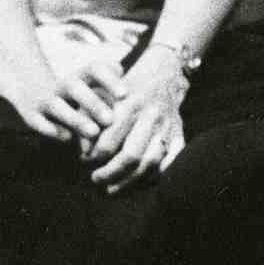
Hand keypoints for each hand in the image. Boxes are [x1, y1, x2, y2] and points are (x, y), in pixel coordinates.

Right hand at [25, 57, 124, 147]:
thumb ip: (116, 90)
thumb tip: (140, 95)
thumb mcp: (98, 88)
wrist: (35, 94)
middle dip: (92, 103)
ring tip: (93, 132)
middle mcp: (63, 85)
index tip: (125, 94)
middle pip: (75, 87)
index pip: (95, 69)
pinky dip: (51, 129)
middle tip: (110, 119)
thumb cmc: (81, 95)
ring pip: (56, 105)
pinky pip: (37, 121)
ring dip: (75, 118)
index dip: (109, 80)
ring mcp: (45, 100)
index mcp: (82, 76)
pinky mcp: (31, 116)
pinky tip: (67, 138)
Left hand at [81, 45, 187, 189]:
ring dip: (129, 182)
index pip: (108, 142)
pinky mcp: (179, 135)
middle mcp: (151, 116)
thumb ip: (89, 118)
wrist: (163, 74)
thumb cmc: (125, 87)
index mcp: (129, 104)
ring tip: (112, 189)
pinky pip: (168, 164)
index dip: (92, 157)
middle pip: (130, 156)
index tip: (84, 160)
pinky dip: (153, 178)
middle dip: (110, 174)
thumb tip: (83, 152)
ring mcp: (168, 127)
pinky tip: (137, 184)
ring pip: (150, 164)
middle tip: (96, 179)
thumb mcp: (103, 93)